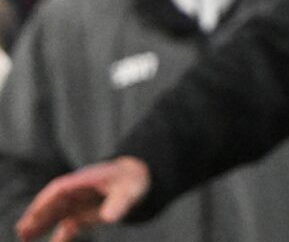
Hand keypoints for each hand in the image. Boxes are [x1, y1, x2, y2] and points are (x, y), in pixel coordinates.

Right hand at [15, 156, 149, 241]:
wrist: (138, 179)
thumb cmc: (132, 180)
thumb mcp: (130, 190)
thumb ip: (119, 204)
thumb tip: (109, 218)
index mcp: (84, 180)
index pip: (59, 189)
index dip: (46, 202)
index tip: (35, 213)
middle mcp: (77, 192)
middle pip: (52, 203)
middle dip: (37, 215)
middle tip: (22, 230)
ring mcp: (78, 203)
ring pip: (55, 214)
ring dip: (41, 225)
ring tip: (25, 237)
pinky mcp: (83, 213)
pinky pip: (67, 225)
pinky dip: (60, 235)